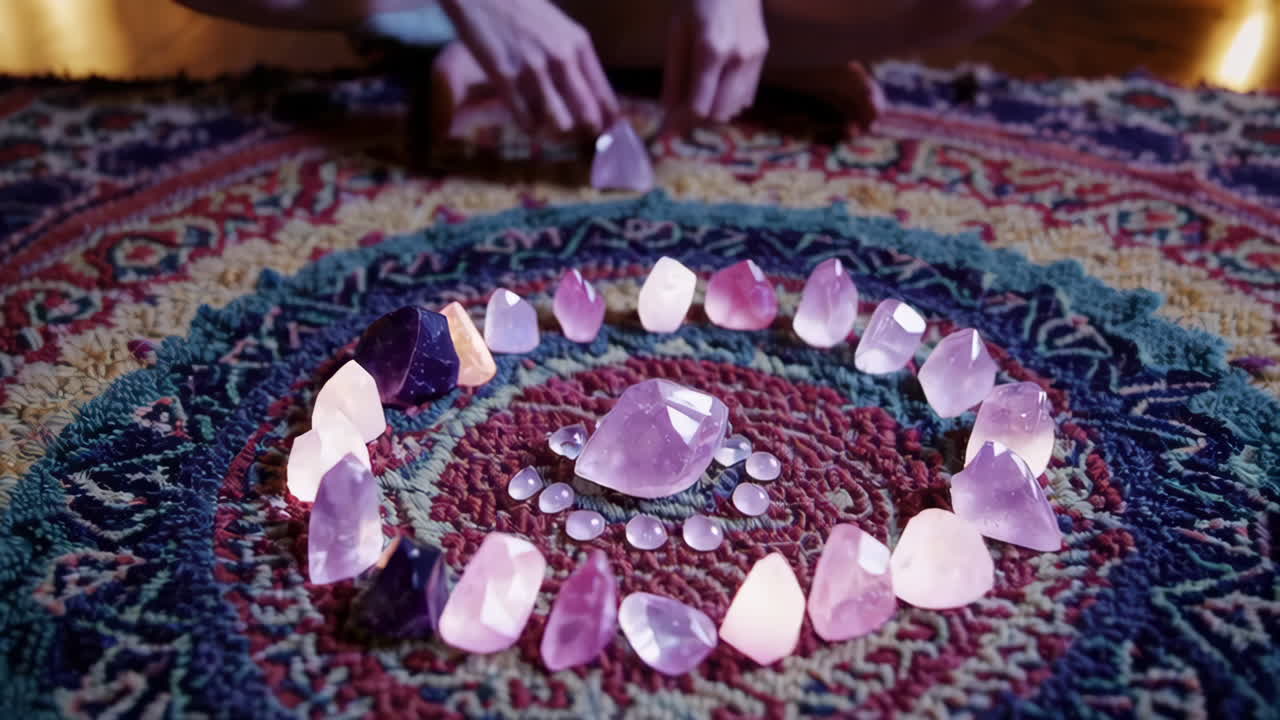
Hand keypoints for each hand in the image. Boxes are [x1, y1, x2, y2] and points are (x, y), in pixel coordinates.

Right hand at [440, 0, 618, 133]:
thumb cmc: (522, 8)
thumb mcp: (560, 26)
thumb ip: (575, 57)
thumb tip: (591, 94)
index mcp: (578, 44)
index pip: (604, 94)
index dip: (609, 120)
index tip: (609, 134)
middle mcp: (561, 58)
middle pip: (587, 114)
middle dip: (587, 132)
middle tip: (580, 137)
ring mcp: (533, 69)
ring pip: (560, 122)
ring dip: (556, 131)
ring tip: (550, 129)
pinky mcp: (505, 77)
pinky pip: (525, 119)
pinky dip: (529, 128)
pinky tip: (528, 124)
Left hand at [661, 0, 768, 128]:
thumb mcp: (677, 30)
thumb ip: (674, 73)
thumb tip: (668, 110)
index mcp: (711, 52)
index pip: (699, 107)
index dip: (682, 120)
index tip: (669, 125)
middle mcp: (737, 60)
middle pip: (719, 113)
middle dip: (698, 118)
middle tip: (682, 110)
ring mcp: (754, 59)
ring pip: (735, 108)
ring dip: (715, 110)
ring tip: (700, 96)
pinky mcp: (763, 56)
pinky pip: (747, 94)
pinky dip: (731, 99)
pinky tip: (718, 85)